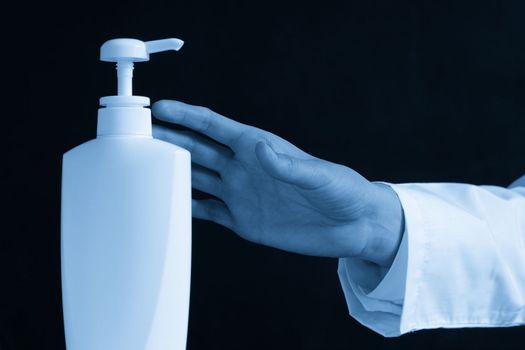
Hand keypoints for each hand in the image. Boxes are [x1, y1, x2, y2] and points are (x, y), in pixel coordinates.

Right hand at [152, 100, 403, 265]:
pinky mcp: (244, 220)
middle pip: (198, 149)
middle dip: (169, 139)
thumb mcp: (318, 175)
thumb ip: (287, 164)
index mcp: (259, 148)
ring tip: (144, 167)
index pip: (215, 127)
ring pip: (197, 178)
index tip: (161, 108)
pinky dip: (187, 207)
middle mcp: (244, 168)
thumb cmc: (342, 191)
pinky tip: (170, 204)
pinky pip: (208, 211)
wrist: (352, 226)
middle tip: (139, 134)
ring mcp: (241, 194)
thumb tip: (258, 148)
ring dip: (172, 171)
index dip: (188, 116)